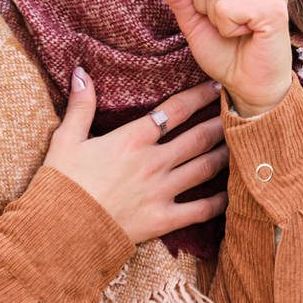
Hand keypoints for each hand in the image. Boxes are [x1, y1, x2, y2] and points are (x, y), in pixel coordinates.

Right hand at [42, 67, 228, 244]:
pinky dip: (219, 201)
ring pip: (204, 168)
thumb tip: (80, 71)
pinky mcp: (164, 219)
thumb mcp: (66, 139)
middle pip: (198, 137)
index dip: (198, 96)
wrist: (61, 231)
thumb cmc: (62, 183)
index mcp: (132, 139)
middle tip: (241, 112)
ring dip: (224, 155)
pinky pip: (200, 210)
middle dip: (221, 123)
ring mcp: (162, 191)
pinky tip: (232, 193)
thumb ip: (81, 105)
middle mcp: (153, 162)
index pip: (174, 110)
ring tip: (240, 145)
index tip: (216, 86)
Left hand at [149, 0, 291, 116]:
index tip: (215, 9)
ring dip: (216, 18)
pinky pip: (227, 8)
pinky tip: (246, 35)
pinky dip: (228, 28)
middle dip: (203, 3)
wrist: (249, 86)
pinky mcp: (275, 8)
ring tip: (236, 29)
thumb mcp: (192, 18)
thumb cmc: (225, 51)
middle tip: (226, 23)